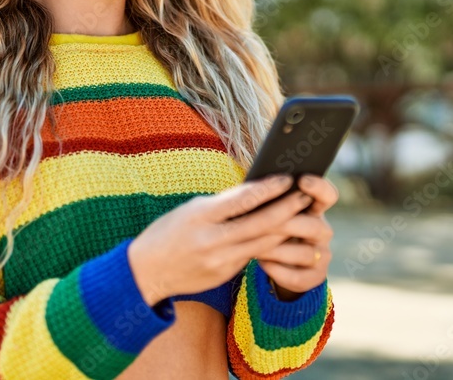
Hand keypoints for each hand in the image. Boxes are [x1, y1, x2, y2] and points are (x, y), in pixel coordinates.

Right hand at [127, 174, 313, 304]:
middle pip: (261, 223)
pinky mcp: (225, 274)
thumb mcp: (192, 209)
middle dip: (287, 208)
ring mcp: (220, 260)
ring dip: (286, 227)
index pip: (243, 199)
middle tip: (305, 195)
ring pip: (264, 242)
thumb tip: (257, 192)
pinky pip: (253, 256)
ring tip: (301, 212)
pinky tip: (284, 233)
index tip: (287, 178)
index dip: (269, 188)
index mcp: (201, 215)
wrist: (146, 272)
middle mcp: (212, 239)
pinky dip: (270, 243)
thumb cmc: (169, 231)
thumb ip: (224, 204)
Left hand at [254, 173, 338, 298]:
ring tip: (255, 246)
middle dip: (286, 224)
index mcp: (315, 209)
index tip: (302, 180)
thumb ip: (272, 199)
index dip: (319, 187)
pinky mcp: (316, 277)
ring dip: (278, 250)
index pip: (328, 195)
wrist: (279, 265)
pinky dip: (278, 271)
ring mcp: (322, 255)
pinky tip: (263, 263)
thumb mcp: (274, 211)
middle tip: (262, 223)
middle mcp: (323, 231)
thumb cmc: (272, 229)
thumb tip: (254, 180)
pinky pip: (299, 277)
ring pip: (306, 253)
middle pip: (314, 225)